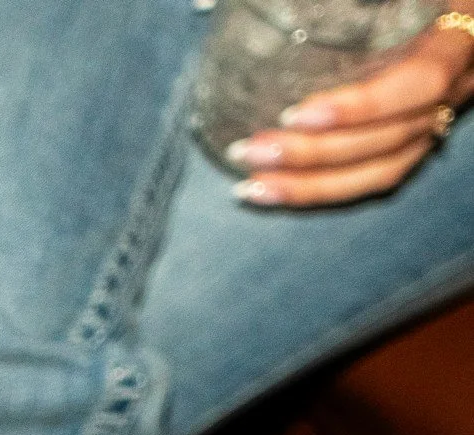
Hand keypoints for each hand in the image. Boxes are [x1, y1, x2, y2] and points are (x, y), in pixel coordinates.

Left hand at [229, 18, 473, 206]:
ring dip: (312, 184)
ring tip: (252, 185)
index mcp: (456, 41)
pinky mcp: (415, 139)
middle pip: (391, 137)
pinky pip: (373, 177)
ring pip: (382, 168)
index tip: (296, 114)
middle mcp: (456, 85)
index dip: (362, 106)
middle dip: (316, 153)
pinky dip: (320, 190)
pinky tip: (271, 191)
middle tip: (252, 149)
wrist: (450, 8)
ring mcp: (437, 117)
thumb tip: (210, 1)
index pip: (420, 82)